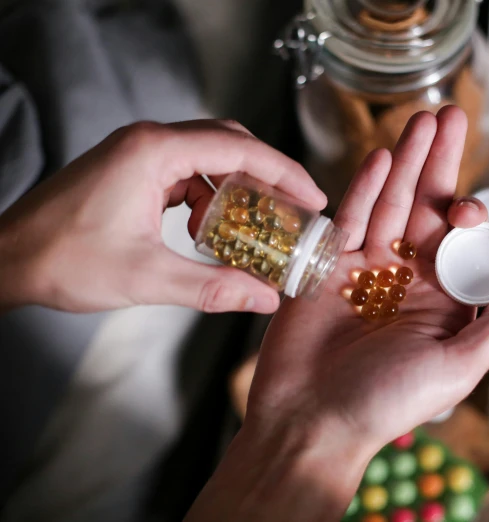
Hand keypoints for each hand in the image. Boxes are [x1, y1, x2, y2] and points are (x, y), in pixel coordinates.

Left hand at [0, 120, 325, 313]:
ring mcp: (139, 153)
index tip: (314, 198)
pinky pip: (187, 173)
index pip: (239, 149)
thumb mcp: (147, 278)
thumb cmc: (63, 260)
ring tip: (267, 223)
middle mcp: (149, 141)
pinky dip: (212, 196)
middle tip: (300, 208)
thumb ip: (213, 286)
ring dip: (241, 187)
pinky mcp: (132, 170)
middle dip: (269, 176)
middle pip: (230, 143)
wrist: (6, 258)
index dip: (285, 173)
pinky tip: (218, 228)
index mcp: (154, 152)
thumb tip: (266, 299)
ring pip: (209, 157)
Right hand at [185, 107, 488, 521]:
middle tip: (451, 118)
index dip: (468, 216)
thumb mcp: (454, 370)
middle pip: (427, 210)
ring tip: (421, 122)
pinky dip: (365, 189)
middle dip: (439, 164)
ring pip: (391, 205)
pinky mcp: (327, 266)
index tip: (467, 209)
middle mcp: (407, 279)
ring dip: (406, 163)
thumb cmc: (383, 405)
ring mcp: (365, 269)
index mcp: (441, 302)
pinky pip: (350, 220)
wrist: (310, 421)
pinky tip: (382, 159)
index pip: (462, 243)